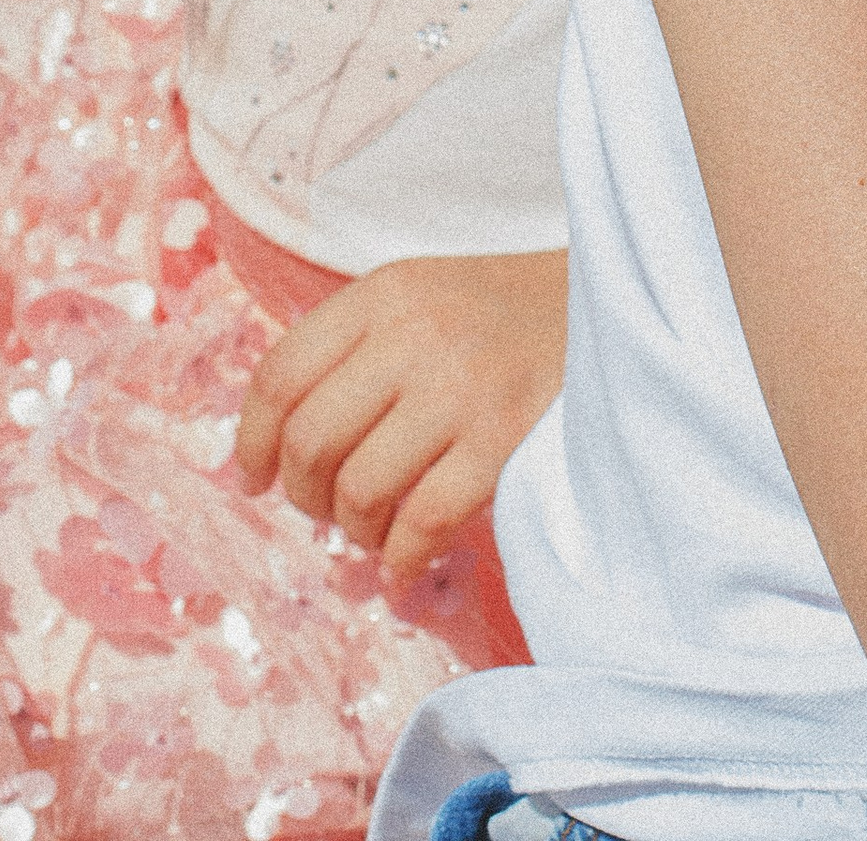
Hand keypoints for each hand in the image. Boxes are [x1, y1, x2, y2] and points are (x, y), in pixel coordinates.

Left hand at [233, 247, 569, 577]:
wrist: (613, 304)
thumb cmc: (501, 315)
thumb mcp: (421, 298)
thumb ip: (354, 350)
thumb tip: (276, 447)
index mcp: (385, 294)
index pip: (281, 375)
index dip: (252, 441)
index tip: (255, 479)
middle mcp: (416, 334)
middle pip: (312, 440)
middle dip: (306, 496)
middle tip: (327, 509)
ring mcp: (462, 387)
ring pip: (361, 489)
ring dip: (355, 531)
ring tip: (375, 531)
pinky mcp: (506, 439)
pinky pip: (423, 521)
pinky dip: (401, 562)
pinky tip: (403, 572)